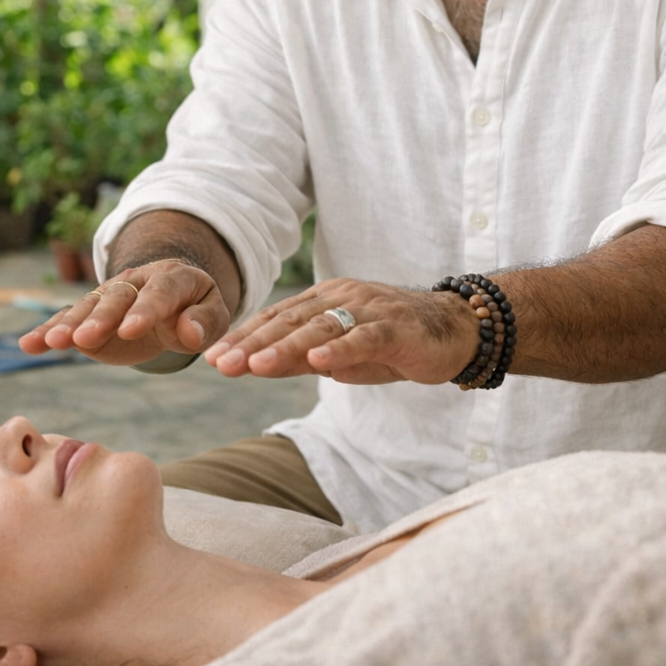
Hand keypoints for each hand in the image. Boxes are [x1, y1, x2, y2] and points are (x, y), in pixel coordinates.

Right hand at [17, 259, 231, 367]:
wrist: (174, 303)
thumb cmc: (197, 312)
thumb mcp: (213, 317)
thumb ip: (204, 323)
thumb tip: (188, 332)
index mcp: (172, 278)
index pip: (159, 292)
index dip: (144, 311)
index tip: (130, 331)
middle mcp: (136, 281)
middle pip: (116, 298)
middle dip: (99, 318)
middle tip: (82, 339)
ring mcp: (109, 296)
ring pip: (87, 307)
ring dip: (69, 324)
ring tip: (52, 343)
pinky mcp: (90, 315)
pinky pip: (68, 320)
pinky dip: (48, 331)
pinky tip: (29, 344)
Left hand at [204, 278, 478, 384]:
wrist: (453, 330)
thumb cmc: (391, 342)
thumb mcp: (341, 354)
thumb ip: (303, 357)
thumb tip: (258, 365)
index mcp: (324, 301)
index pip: (275, 319)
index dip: (243, 337)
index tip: (211, 358)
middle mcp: (342, 299)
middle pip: (290, 322)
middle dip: (252, 344)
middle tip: (221, 364)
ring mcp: (369, 311)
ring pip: (321, 329)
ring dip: (286, 347)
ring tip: (256, 365)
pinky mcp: (396, 328)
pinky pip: (364, 338)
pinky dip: (341, 349)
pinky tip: (318, 363)